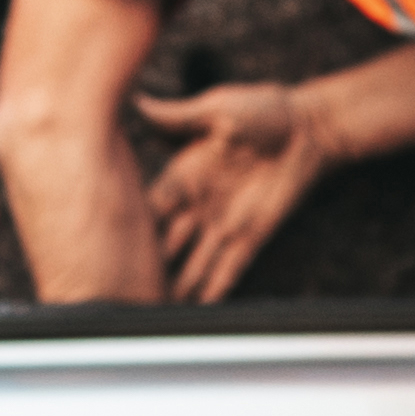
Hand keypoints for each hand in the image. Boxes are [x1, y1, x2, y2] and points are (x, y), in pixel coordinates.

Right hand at [135, 80, 341, 304]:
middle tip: (121, 293)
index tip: (104, 252)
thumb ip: (176, 117)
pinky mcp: (253, 234)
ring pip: (193, 264)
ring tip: (152, 314)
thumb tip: (136, 101)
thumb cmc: (265, 110)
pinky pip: (231, 268)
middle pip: (165, 244)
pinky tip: (200, 312)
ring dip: (176, 288)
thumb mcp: (216, 109)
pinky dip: (216, 290)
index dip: (128, 231)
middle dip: (146, 267)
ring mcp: (225, 223)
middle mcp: (199, 205)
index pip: (148, 211)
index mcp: (184, 176)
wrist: (310, 127)